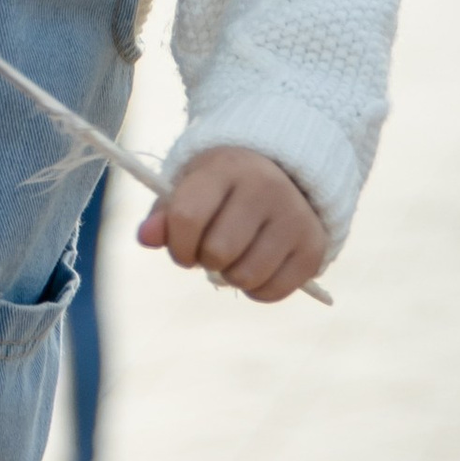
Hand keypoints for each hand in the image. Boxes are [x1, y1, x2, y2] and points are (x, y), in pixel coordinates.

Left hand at [137, 146, 327, 303]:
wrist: (285, 174)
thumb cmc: (223, 187)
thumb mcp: (191, 187)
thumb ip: (164, 214)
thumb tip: (145, 237)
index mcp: (227, 168)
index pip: (187, 217)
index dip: (177, 244)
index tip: (182, 245)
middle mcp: (266, 188)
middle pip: (217, 253)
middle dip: (205, 260)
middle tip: (211, 248)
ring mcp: (294, 217)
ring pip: (245, 276)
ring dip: (230, 276)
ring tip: (235, 256)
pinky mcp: (313, 246)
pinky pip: (271, 292)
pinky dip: (256, 290)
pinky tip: (257, 265)